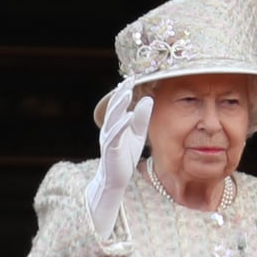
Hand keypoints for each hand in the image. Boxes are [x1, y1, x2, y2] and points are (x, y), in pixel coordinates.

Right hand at [87, 78, 152, 238]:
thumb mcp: (137, 135)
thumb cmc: (126, 156)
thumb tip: (148, 99)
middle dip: (121, 93)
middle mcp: (109, 128)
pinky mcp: (110, 149)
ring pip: (113, 118)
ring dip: (120, 105)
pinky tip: (129, 116)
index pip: (120, 104)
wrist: (115, 179)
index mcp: (115, 123)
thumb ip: (142, 118)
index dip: (125, 90)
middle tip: (129, 79)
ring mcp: (108, 138)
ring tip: (128, 92)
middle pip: (114, 107)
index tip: (133, 76)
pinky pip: (115, 134)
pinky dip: (122, 124)